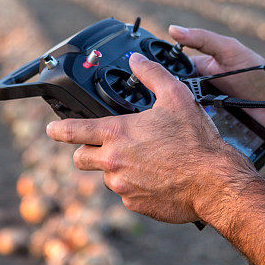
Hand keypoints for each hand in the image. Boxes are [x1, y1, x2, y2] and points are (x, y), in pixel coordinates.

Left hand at [46, 53, 250, 223]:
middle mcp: (112, 161)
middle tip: (105, 145)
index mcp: (116, 133)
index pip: (74, 131)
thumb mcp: (175, 96)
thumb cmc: (195, 140)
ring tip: (144, 159)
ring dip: (117, 168)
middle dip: (87, 151)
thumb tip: (136, 60)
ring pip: (106, 176)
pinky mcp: (134, 204)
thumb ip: (151, 74)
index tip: (51, 129)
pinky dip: (135, 185)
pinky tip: (156, 176)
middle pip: (80, 158)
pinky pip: (126, 193)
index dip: (58, 129)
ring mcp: (122, 186)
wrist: (214, 182)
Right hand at [169, 25, 264, 135]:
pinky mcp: (210, 125)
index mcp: (199, 68)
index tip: (150, 75)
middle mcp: (198, 89)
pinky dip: (189, 125)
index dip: (161, 73)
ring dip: (176, 112)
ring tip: (171, 114)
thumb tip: (173, 29)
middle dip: (167, 96)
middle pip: (173, 92)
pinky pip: (194, 126)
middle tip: (161, 99)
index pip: (171, 70)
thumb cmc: (257, 72)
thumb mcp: (228, 50)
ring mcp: (203, 109)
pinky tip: (185, 126)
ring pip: (180, 111)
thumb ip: (202, 39)